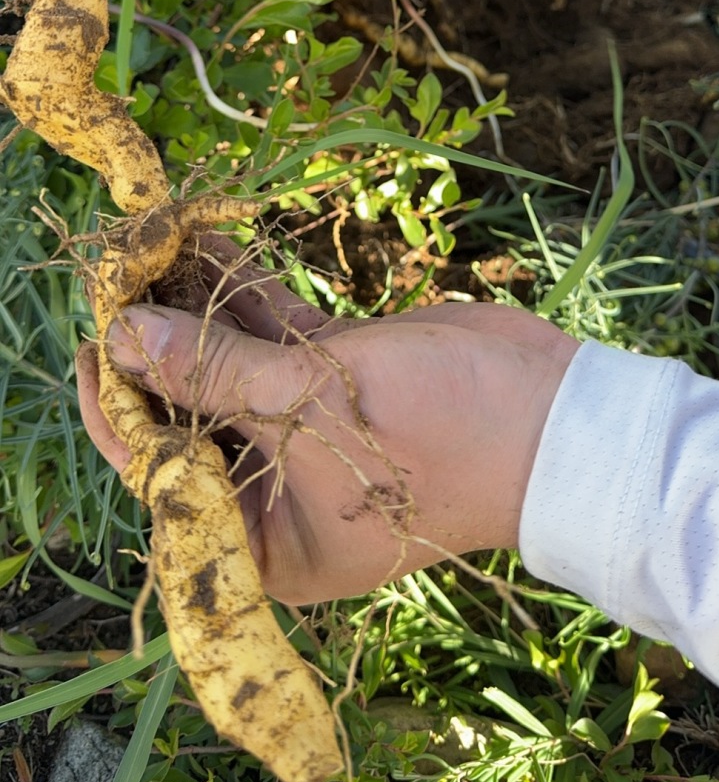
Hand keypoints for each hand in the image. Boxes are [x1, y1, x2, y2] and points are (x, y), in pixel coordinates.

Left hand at [77, 247, 577, 603]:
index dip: (119, 407)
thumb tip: (124, 338)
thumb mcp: (313, 405)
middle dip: (159, 341)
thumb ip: (213, 372)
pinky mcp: (333, 375)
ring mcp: (304, 426)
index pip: (161, 476)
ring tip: (159, 243)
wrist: (559, 415)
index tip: (97, 340)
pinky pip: (271, 336)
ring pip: (228, 363)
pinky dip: (244, 294)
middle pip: (189, 410)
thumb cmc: (442, 438)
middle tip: (125, 272)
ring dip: (197, 305)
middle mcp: (274, 488)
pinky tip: (209, 243)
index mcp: (263, 537)